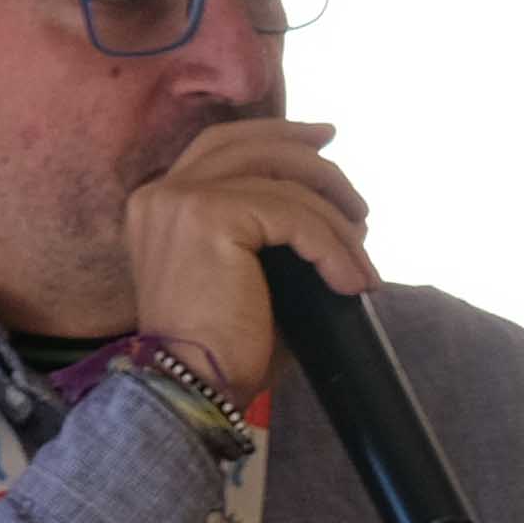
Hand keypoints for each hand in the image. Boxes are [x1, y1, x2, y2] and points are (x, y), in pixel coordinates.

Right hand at [119, 116, 370, 404]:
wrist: (189, 387)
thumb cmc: (222, 350)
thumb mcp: (247, 278)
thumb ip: (270, 236)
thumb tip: (337, 216)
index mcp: (161, 204)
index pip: (223, 146)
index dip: (277, 135)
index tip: (324, 142)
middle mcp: (161, 193)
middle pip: (251, 146)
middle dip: (312, 160)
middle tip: (357, 198)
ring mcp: (181, 200)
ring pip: (283, 182)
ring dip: (336, 219)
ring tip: (362, 261)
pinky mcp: (209, 217)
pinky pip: (294, 217)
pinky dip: (333, 247)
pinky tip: (352, 282)